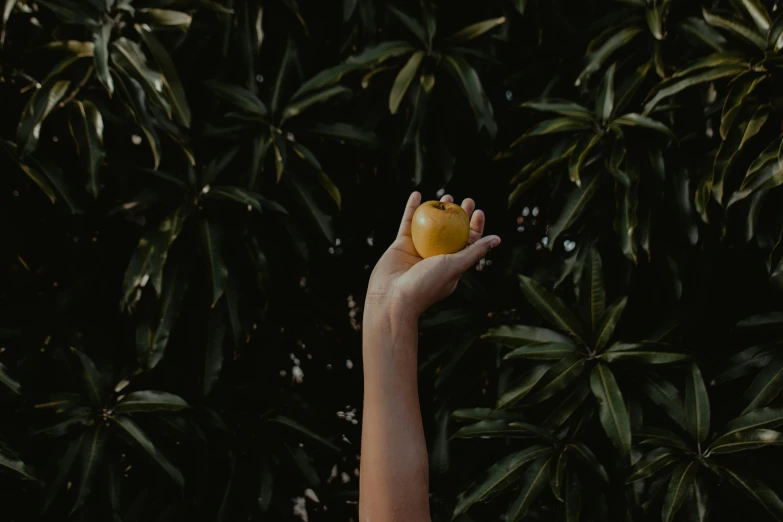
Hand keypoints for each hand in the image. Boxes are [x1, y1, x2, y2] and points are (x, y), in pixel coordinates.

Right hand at [366, 191, 500, 319]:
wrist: (393, 298)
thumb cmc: (426, 285)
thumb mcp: (455, 266)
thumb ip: (474, 251)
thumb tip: (497, 239)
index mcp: (452, 264)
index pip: (468, 242)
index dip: (474, 226)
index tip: (478, 211)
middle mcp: (436, 256)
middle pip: (451, 231)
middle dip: (459, 215)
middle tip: (466, 200)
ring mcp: (418, 250)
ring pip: (430, 225)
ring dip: (438, 209)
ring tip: (446, 195)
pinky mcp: (401, 245)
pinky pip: (408, 223)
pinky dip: (412, 208)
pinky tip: (417, 194)